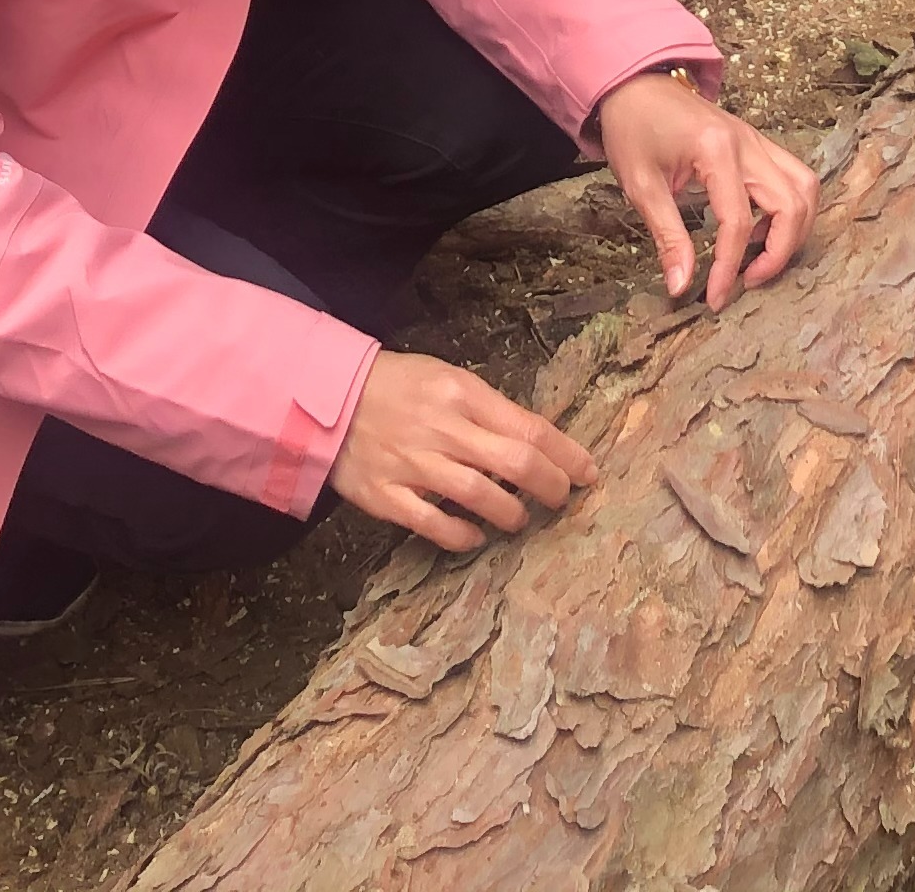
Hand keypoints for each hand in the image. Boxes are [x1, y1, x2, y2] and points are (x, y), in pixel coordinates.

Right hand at [328, 350, 595, 553]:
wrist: (327, 398)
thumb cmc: (397, 385)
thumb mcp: (446, 378)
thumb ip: (486, 409)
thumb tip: (532, 442)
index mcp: (461, 394)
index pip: (529, 427)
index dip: (566, 454)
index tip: (587, 472)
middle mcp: (442, 429)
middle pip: (515, 463)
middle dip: (550, 486)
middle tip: (562, 499)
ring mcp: (413, 464)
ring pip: (479, 497)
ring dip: (511, 515)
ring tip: (519, 519)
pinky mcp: (386, 495)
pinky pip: (433, 524)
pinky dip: (461, 535)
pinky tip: (475, 537)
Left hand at [595, 70, 819, 310]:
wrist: (635, 84)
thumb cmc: (633, 128)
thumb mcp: (641, 185)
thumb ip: (668, 237)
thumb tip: (681, 286)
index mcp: (716, 151)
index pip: (738, 221)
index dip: (729, 268)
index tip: (715, 298)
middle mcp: (748, 143)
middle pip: (792, 203)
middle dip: (779, 252)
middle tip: (749, 281)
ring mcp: (758, 140)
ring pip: (805, 187)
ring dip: (794, 229)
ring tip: (761, 257)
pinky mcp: (758, 143)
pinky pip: (793, 176)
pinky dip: (790, 208)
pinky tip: (759, 229)